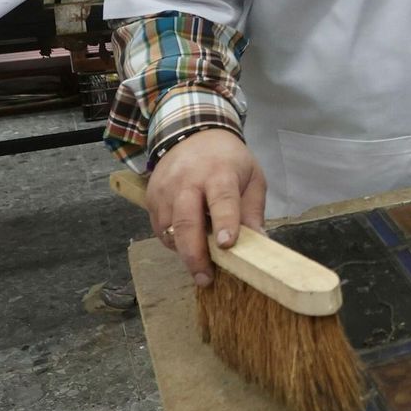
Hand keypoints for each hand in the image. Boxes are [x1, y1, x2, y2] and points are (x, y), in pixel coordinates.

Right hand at [146, 129, 266, 286]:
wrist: (192, 133)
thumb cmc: (229, 159)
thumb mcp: (252, 177)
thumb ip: (253, 210)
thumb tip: (260, 243)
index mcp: (219, 173)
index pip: (222, 200)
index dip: (225, 222)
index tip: (227, 245)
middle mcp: (188, 181)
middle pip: (186, 221)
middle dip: (195, 253)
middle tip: (205, 278)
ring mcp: (165, 190)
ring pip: (168, 229)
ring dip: (183, 252)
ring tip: (200, 265)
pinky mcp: (151, 198)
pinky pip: (159, 229)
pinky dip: (173, 242)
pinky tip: (187, 244)